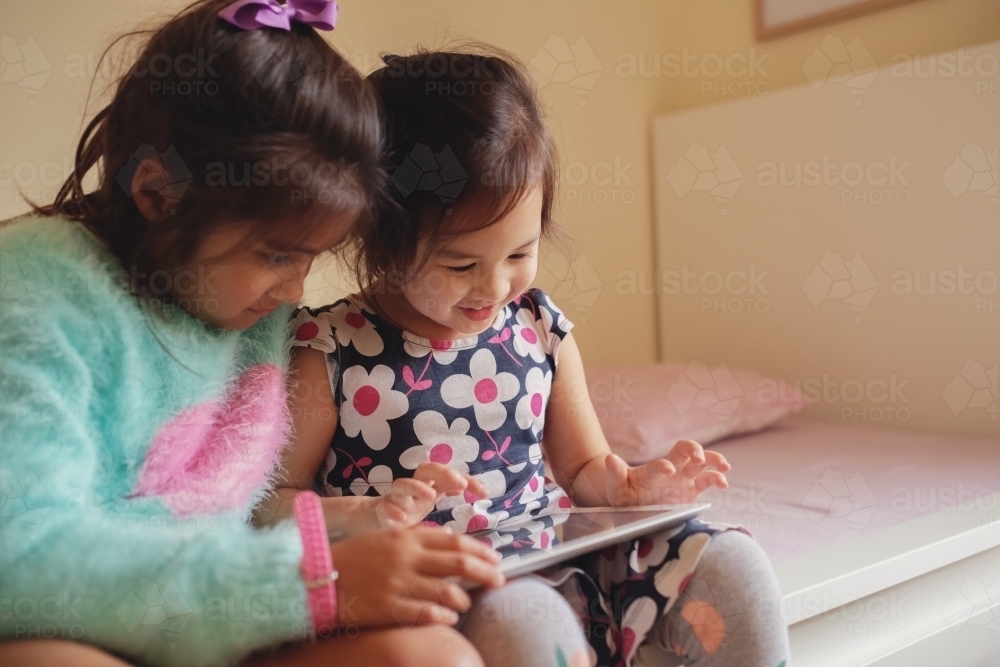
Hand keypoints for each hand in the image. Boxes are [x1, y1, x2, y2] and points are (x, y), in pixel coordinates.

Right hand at [329, 526, 504, 627]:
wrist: (317, 577)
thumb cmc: (355, 556)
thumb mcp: (386, 537)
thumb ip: (417, 537)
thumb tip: (450, 542)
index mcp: (406, 537)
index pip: (454, 542)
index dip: (479, 550)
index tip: (495, 557)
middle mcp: (406, 558)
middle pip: (458, 564)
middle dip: (485, 572)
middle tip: (499, 579)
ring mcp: (398, 584)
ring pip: (446, 591)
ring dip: (463, 598)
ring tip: (466, 603)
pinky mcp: (388, 608)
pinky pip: (426, 613)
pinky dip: (443, 615)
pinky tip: (449, 617)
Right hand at [375, 463, 487, 528]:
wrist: (371, 520)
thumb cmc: (405, 516)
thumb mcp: (430, 512)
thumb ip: (448, 510)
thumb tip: (478, 508)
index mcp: (430, 488)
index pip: (451, 477)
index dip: (469, 480)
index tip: (485, 492)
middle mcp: (414, 489)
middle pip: (427, 470)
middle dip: (444, 473)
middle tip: (459, 484)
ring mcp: (397, 497)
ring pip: (403, 483)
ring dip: (417, 487)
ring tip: (430, 496)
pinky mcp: (381, 507)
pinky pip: (385, 504)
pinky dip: (392, 510)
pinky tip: (401, 519)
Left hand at [605, 439, 729, 505]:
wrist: (632, 503)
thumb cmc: (624, 494)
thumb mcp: (617, 487)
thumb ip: (615, 474)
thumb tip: (609, 459)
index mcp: (652, 470)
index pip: (658, 464)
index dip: (662, 466)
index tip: (668, 470)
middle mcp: (671, 470)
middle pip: (685, 450)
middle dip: (694, 450)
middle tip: (699, 458)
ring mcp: (683, 479)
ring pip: (702, 462)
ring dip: (714, 459)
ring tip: (724, 467)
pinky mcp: (692, 491)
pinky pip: (707, 481)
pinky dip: (717, 479)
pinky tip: (723, 484)